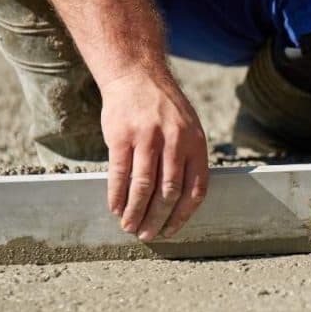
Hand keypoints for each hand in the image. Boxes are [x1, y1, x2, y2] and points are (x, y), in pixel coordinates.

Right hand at [100, 70, 208, 240]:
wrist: (137, 76)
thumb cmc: (165, 109)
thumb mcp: (189, 129)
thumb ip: (189, 160)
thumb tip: (184, 201)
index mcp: (196, 144)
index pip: (195, 189)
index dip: (183, 215)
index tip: (171, 231)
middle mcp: (175, 142)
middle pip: (168, 192)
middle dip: (157, 219)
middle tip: (147, 235)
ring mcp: (148, 138)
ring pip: (143, 186)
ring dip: (135, 211)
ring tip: (129, 227)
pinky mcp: (122, 135)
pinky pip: (119, 173)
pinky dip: (117, 195)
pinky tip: (114, 208)